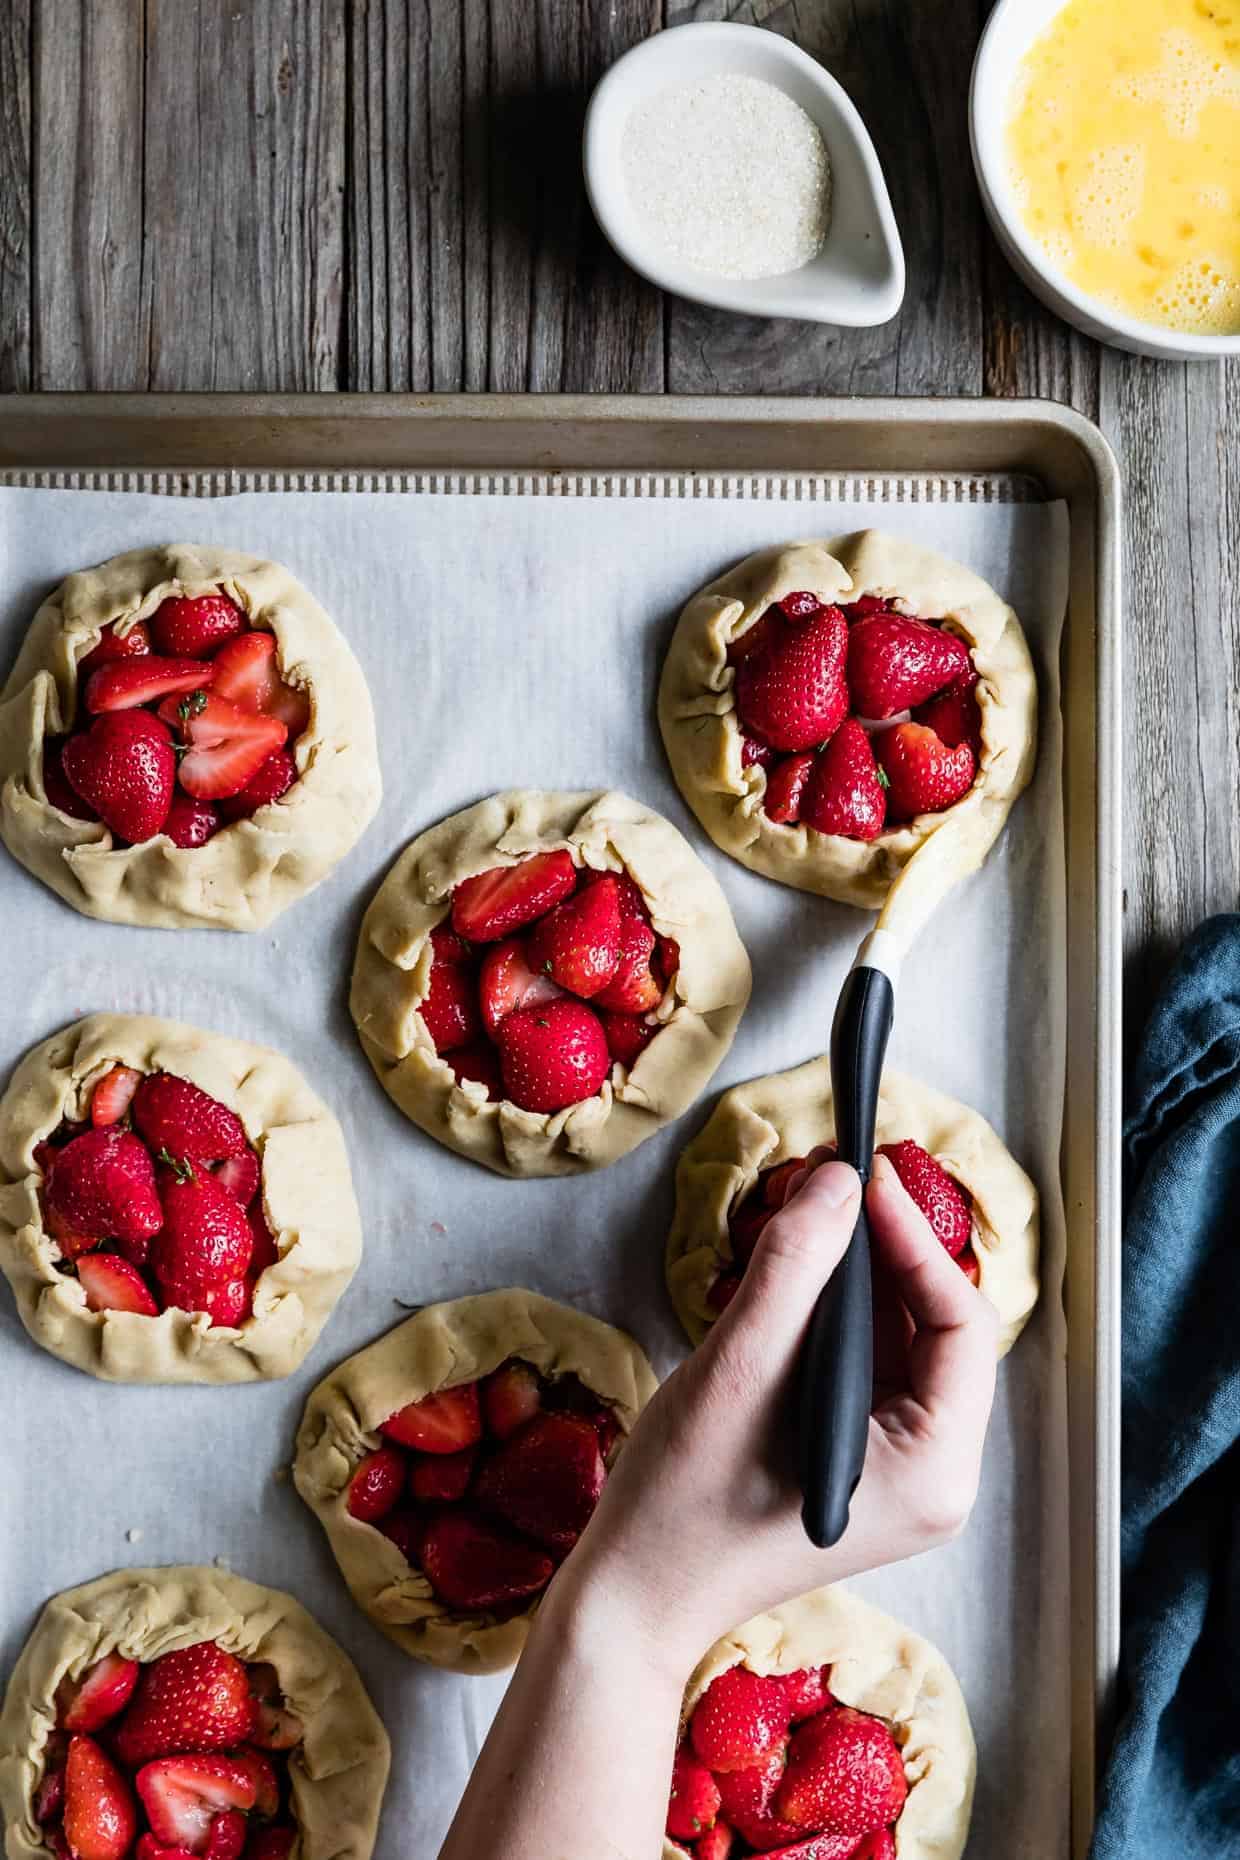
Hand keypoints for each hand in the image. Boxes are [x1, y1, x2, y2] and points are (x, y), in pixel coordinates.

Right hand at [563, 1153, 998, 1674]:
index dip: (914, 1241)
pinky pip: (864, 1370)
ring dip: (850, 1277)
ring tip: (799, 1215)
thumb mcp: (740, 1370)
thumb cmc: (683, 1504)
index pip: (960, 1324)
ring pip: (896, 1342)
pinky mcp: (857, 1465)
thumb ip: (796, 1267)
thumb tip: (839, 1180)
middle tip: (824, 1181)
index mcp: (934, 1470)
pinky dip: (829, 1317)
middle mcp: (935, 1478)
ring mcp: (897, 1477)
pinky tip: (787, 1276)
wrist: (632, 1595)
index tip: (864, 1178)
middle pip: (933, 1329)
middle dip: (878, 1250)